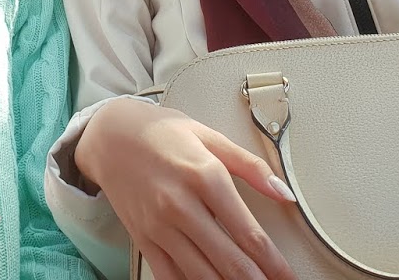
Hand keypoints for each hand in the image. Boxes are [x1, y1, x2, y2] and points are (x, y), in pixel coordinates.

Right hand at [75, 98, 297, 279]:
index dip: (273, 261)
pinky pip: (169, 277)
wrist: (110, 135)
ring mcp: (159, 226)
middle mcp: (181, 205)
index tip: (288, 274)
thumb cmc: (162, 132)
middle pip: (229, 261)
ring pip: (201, 276)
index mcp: (204, 175)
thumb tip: (284, 193)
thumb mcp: (209, 136)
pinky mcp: (143, 240)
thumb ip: (251, 166)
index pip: (247, 232)